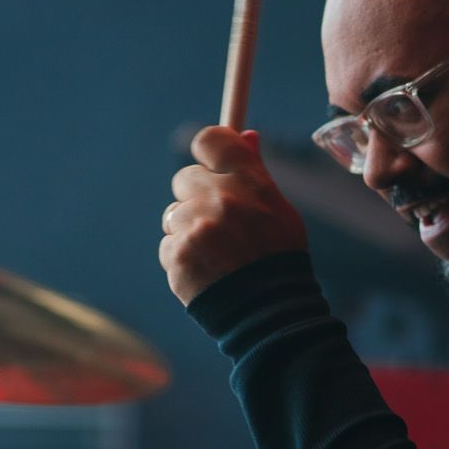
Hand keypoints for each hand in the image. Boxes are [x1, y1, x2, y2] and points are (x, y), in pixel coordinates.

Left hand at [160, 126, 307, 304]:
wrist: (271, 313)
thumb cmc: (278, 260)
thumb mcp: (279, 211)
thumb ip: (256, 172)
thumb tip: (246, 135)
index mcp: (249, 183)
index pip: (212, 140)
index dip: (207, 149)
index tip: (210, 163)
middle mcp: (221, 199)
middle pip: (185, 177)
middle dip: (196, 197)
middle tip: (217, 222)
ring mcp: (197, 227)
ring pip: (174, 214)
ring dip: (187, 230)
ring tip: (214, 254)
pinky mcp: (177, 254)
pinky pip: (168, 245)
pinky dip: (181, 258)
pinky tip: (205, 271)